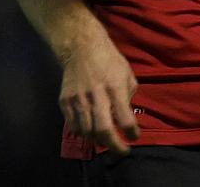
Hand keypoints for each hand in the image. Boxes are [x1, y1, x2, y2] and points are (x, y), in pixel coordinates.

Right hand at [58, 27, 139, 154]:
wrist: (81, 49)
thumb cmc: (110, 61)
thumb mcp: (127, 75)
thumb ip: (127, 97)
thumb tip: (126, 117)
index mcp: (115, 88)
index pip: (124, 117)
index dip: (131, 132)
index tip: (135, 137)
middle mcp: (95, 96)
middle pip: (103, 130)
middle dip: (114, 145)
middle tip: (122, 151)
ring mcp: (77, 100)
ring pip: (87, 131)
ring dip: (98, 141)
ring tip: (107, 142)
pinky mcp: (64, 102)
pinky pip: (73, 125)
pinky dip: (83, 133)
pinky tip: (91, 133)